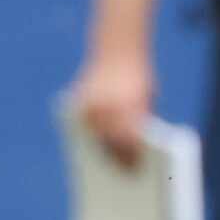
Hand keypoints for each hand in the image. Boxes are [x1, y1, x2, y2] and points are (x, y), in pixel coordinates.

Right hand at [70, 50, 155, 169]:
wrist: (117, 47)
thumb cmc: (136, 76)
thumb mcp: (145, 97)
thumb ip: (138, 119)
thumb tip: (134, 149)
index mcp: (126, 107)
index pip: (128, 140)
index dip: (131, 156)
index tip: (134, 169)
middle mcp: (105, 107)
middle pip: (109, 142)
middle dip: (114, 157)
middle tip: (119, 172)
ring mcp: (87, 106)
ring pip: (93, 136)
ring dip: (99, 148)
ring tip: (104, 162)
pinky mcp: (74, 103)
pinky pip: (82, 125)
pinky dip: (88, 134)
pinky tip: (94, 144)